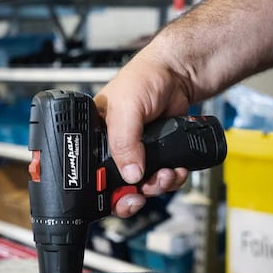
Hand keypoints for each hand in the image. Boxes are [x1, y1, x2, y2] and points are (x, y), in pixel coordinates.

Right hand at [94, 39, 191, 217]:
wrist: (179, 75)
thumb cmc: (144, 79)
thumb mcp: (126, 108)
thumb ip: (123, 142)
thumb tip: (130, 174)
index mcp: (96, 139)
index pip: (93, 175)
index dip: (104, 191)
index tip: (121, 196)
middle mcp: (115, 149)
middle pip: (119, 188)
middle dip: (135, 194)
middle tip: (143, 192)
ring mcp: (138, 155)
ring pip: (144, 187)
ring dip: (157, 186)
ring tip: (166, 174)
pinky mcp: (159, 156)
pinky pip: (163, 179)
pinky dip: (172, 179)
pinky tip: (176, 169)